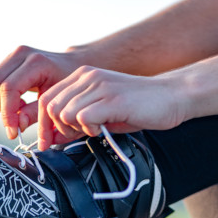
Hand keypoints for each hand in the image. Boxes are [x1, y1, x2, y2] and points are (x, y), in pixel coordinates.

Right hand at [0, 46, 82, 138]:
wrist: (71, 66)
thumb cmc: (67, 85)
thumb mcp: (56, 101)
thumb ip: (36, 114)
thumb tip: (19, 124)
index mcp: (37, 62)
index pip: (9, 87)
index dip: (7, 112)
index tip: (13, 132)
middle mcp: (21, 54)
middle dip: (1, 108)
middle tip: (16, 123)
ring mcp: (13, 55)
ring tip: (19, 110)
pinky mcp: (7, 61)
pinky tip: (16, 102)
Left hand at [37, 66, 186, 149]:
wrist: (173, 97)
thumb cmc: (140, 107)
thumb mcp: (102, 113)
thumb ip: (77, 122)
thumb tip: (52, 138)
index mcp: (82, 76)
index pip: (46, 98)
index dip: (45, 124)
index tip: (50, 142)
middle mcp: (87, 77)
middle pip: (50, 107)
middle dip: (58, 129)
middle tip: (79, 135)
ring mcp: (99, 86)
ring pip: (64, 113)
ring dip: (76, 129)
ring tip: (95, 130)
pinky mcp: (112, 99)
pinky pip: (82, 118)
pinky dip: (89, 130)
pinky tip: (103, 129)